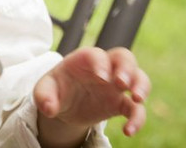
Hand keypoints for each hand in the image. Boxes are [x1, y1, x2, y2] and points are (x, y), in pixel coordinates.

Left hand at [34, 47, 149, 147]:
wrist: (65, 104)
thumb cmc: (56, 88)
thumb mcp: (44, 89)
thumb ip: (44, 96)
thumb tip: (49, 109)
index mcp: (85, 59)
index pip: (97, 54)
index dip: (101, 63)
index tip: (101, 76)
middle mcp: (105, 68)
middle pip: (124, 57)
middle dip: (127, 68)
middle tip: (123, 83)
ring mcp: (115, 85)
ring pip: (139, 77)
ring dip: (142, 86)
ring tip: (137, 99)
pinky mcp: (121, 103)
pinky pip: (136, 108)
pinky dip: (137, 118)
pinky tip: (128, 131)